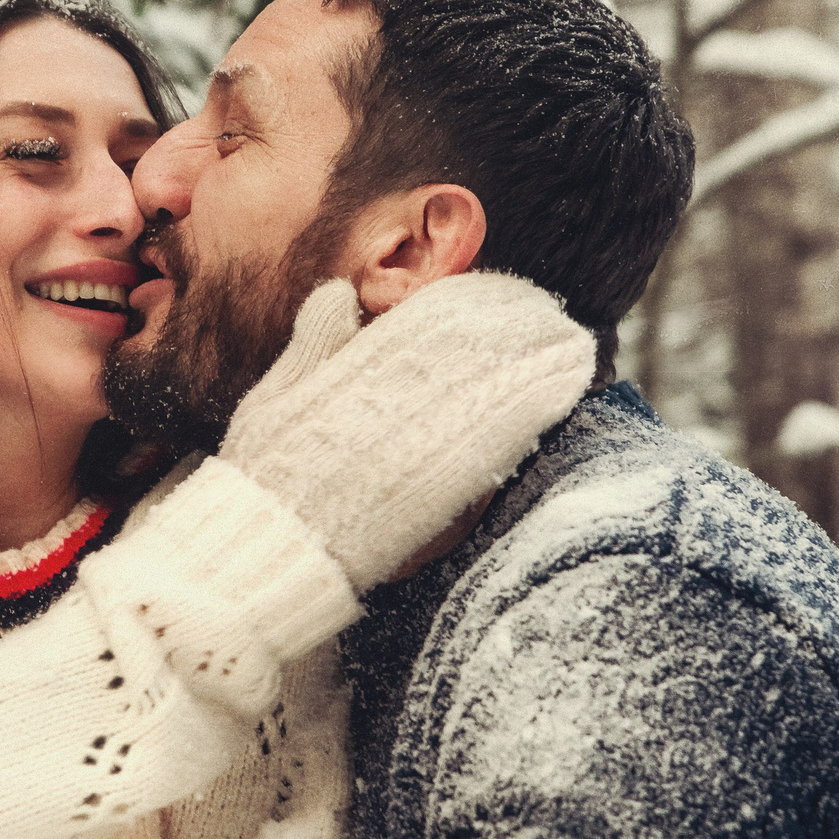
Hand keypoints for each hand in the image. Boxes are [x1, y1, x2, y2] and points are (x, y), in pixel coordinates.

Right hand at [219, 273, 595, 589]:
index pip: (426, 324)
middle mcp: (397, 397)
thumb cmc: (267, 475)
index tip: (501, 293)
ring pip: (494, 385)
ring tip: (571, 345)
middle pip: (472, 349)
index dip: (470, 305)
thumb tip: (341, 294)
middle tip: (551, 313)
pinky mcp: (446, 484)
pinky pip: (500, 436)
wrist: (274, 544)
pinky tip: (562, 391)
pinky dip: (535, 409)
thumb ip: (311, 343)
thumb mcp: (274, 397)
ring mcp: (425, 438)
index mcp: (356, 370)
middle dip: (516, 328)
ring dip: (537, 362)